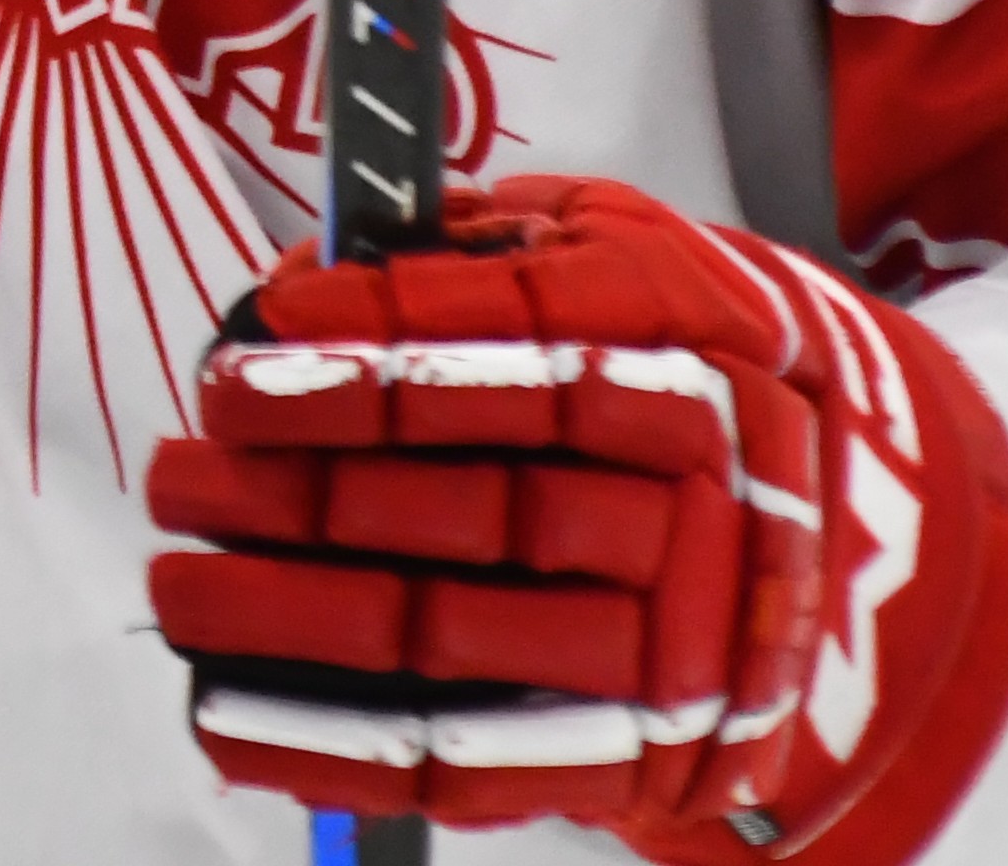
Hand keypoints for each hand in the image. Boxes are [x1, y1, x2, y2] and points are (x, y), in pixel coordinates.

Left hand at [145, 176, 1007, 865]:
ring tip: (179, 581)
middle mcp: (709, 505)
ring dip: (298, 617)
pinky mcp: (645, 754)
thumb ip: (482, 244)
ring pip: (460, 634)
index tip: (260, 330)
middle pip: (485, 502)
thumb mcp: (610, 252)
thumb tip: (313, 273)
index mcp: (705, 357)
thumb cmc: (663, 358)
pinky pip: (471, 762)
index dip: (393, 337)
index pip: (539, 343)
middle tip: (182, 464)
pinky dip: (338, 750)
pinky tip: (229, 717)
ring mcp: (682, 644)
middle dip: (310, 486)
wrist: (828, 520)